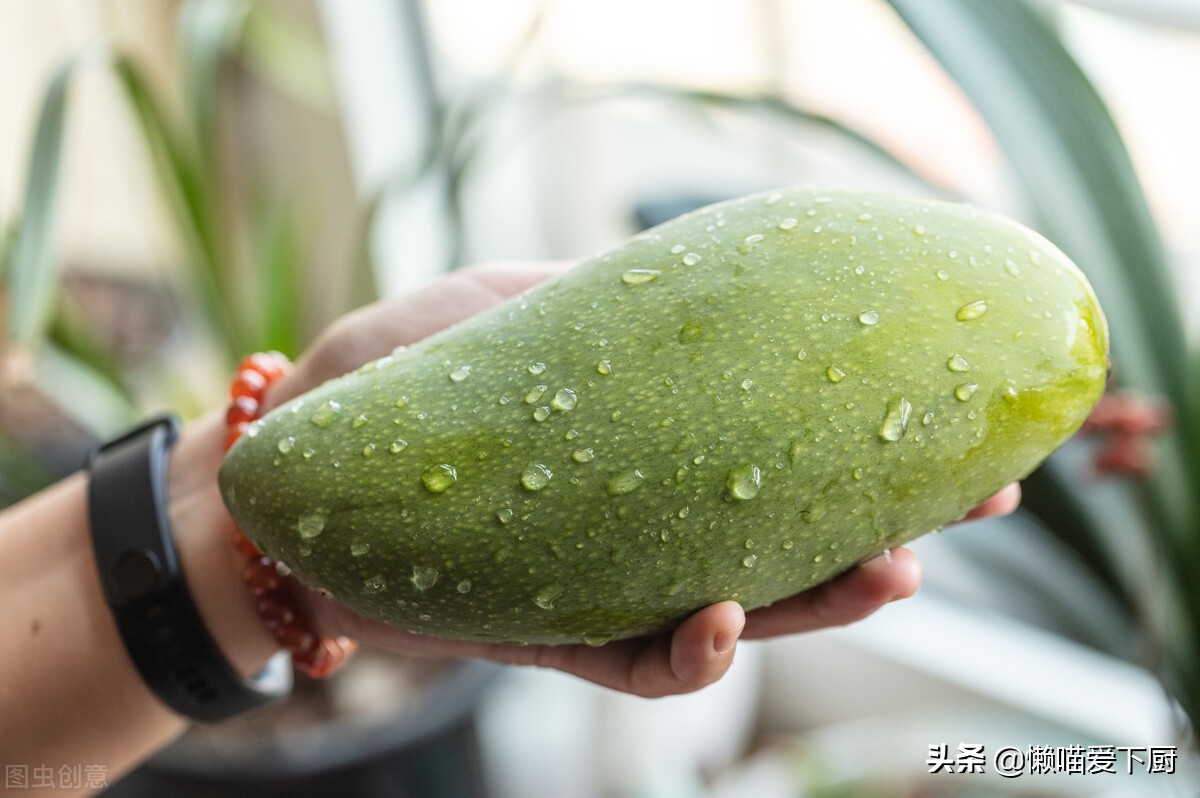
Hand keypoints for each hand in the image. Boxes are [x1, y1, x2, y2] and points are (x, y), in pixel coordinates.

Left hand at [260, 261, 1019, 697]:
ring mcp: (600, 585)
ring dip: (815, 603)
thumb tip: (710, 279)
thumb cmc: (404, 374)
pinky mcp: (541, 634)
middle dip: (885, 529)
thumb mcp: (516, 306)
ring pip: (735, 615)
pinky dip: (681, 651)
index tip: (969, 424)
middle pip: (788, 541)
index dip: (875, 441)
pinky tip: (720, 616)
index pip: (783, 447)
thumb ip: (607, 307)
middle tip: (975, 504)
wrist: (293, 456)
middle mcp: (644, 523)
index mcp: (655, 446)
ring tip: (888, 573)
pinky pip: (627, 662)